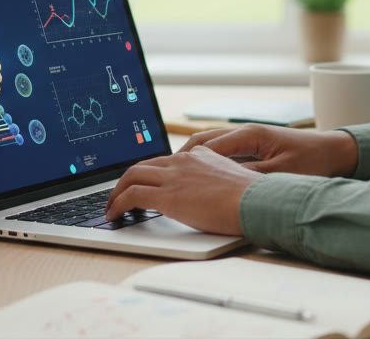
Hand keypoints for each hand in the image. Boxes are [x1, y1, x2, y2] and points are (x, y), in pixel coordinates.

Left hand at [103, 146, 259, 235]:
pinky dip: (118, 203)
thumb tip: (211, 196)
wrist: (258, 202)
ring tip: (112, 206)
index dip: (150, 173)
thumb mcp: (233, 181)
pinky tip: (114, 214)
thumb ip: (216, 181)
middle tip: (119, 195)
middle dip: (127, 180)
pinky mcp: (168, 195)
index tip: (143, 183)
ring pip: (132, 176)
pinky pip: (132, 195)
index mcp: (201, 155)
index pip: (166, 161)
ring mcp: (175, 176)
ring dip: (117, 192)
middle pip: (144, 164)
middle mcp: (184, 161)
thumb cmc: (253, 199)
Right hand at [180, 123, 359, 177]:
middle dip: (178, 159)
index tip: (165, 176)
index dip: (182, 162)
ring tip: (173, 178)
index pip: (205, 146)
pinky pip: (222, 152)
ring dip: (191, 160)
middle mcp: (245, 132)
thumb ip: (250, 178)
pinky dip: (207, 163)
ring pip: (209, 146)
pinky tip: (201, 179)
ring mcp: (249, 138)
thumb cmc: (314, 161)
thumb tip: (222, 183)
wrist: (337, 151)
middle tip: (159, 177)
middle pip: (201, 142)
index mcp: (249, 135)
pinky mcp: (255, 147)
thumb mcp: (281, 175)